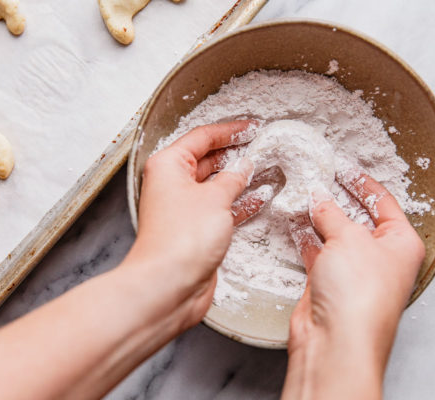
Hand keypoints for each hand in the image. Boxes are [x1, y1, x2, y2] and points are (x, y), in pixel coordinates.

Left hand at [124, 120, 255, 329]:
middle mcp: (172, 184)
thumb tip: (244, 166)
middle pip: (207, 159)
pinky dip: (238, 202)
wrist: (169, 285)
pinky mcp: (194, 229)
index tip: (252, 127)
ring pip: (215, 185)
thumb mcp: (215, 198)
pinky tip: (259, 197)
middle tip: (262, 146)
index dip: (229, 131)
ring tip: (265, 168)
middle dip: (234, 153)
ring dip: (239, 178)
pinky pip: (219, 208)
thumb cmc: (181, 239)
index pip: (202, 137)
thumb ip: (233, 178)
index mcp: (168, 165)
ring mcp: (183, 208)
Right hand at [282, 174, 424, 399]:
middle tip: (315, 176)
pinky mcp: (328, 282)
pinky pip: (315, 250)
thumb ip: (330, 212)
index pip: (383, 202)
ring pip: (333, 234)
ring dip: (316, 215)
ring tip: (299, 191)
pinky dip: (303, 234)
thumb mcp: (349, 238)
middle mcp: (379, 257)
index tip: (341, 166)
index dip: (361, 182)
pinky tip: (291, 217)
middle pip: (356, 217)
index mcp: (401, 243)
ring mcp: (352, 271)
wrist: (336, 341)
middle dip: (335, 197)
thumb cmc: (359, 292)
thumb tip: (318, 195)